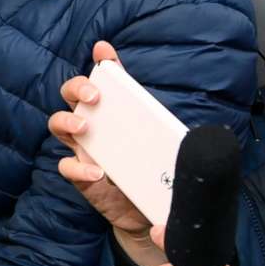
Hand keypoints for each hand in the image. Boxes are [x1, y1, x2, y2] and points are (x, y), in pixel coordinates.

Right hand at [51, 41, 165, 265]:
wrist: (150, 215)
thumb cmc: (158, 177)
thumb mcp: (168, 153)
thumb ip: (177, 142)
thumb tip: (205, 137)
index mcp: (118, 113)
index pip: (109, 81)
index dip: (105, 61)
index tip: (104, 50)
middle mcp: (96, 125)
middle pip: (72, 94)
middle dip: (78, 86)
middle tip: (95, 96)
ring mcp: (85, 149)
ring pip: (59, 123)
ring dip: (67, 120)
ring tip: (84, 127)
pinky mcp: (81, 175)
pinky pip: (66, 166)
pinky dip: (78, 167)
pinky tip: (98, 173)